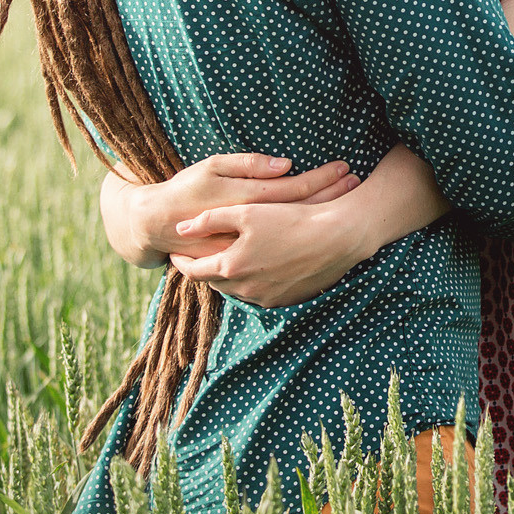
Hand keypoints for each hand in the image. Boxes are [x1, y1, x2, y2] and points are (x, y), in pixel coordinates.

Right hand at [100, 152, 358, 268]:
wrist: (157, 225)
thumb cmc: (186, 190)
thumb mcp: (211, 168)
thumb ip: (247, 165)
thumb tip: (286, 165)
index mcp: (244, 205)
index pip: (294, 190)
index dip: (322, 179)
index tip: (345, 167)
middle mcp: (250, 234)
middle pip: (302, 215)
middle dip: (332, 198)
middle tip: (356, 182)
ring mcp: (248, 256)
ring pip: (296, 239)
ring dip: (325, 222)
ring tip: (350, 203)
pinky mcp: (243, 271)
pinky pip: (281, 260)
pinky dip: (305, 248)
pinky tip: (326, 237)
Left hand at [169, 199, 371, 308]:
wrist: (338, 238)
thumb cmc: (291, 219)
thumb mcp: (246, 212)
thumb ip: (210, 220)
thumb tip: (182, 227)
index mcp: (230, 267)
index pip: (193, 271)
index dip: (181, 262)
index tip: (176, 253)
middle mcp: (245, 290)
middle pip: (214, 282)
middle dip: (204, 269)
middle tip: (198, 256)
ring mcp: (267, 298)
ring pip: (237, 290)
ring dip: (229, 276)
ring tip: (228, 260)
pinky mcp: (286, 300)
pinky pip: (260, 293)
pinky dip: (252, 281)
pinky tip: (258, 266)